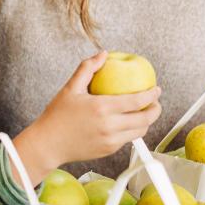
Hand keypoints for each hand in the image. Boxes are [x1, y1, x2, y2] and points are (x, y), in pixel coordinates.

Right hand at [13, 52, 161, 183]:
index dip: (151, 95)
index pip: (136, 101)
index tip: (156, 89)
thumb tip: (103, 54)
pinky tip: (129, 122)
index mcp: (101, 108)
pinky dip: (132, 130)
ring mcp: (110, 141)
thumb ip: (87, 68)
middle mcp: (109, 126)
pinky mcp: (108, 151)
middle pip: (144, 119)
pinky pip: (127, 139)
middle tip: (156, 102)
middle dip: (156, 110)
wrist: (48, 144)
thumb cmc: (57, 115)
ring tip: (145, 112)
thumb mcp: (70, 88)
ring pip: (139, 132)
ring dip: (147, 122)